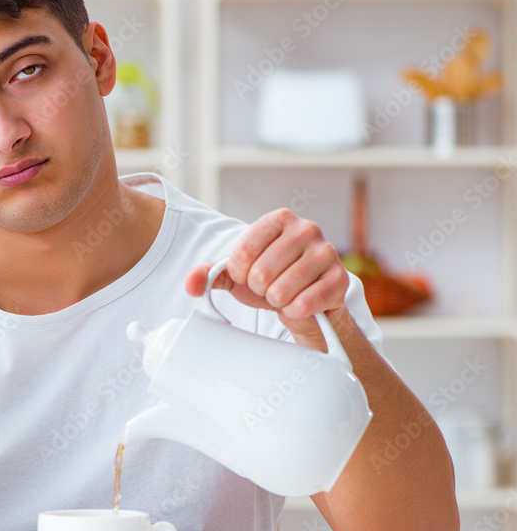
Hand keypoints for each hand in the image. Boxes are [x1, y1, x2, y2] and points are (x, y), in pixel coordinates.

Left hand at [184, 208, 349, 340]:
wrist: (302, 301)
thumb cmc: (268, 279)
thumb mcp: (236, 274)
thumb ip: (209, 274)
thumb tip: (190, 284)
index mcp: (279, 219)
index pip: (243, 251)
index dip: (238, 272)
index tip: (246, 275)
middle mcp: (307, 229)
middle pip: (261, 272)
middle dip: (258, 289)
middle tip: (267, 287)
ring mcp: (327, 253)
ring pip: (282, 290)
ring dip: (276, 300)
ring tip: (282, 294)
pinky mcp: (340, 280)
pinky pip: (305, 303)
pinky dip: (294, 311)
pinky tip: (297, 304)